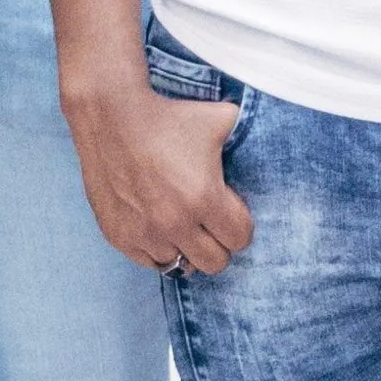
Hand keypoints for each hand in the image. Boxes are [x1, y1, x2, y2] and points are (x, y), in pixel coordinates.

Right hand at [67, 85, 250, 273]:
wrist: (111, 115)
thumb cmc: (169, 116)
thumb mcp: (220, 119)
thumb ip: (248, 135)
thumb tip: (269, 138)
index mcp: (204, 198)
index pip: (240, 239)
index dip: (239, 225)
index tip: (230, 210)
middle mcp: (174, 222)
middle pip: (215, 262)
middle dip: (218, 243)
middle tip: (210, 223)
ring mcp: (144, 233)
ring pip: (181, 266)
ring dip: (186, 248)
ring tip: (182, 224)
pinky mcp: (119, 236)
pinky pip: (150, 262)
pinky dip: (158, 249)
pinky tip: (159, 228)